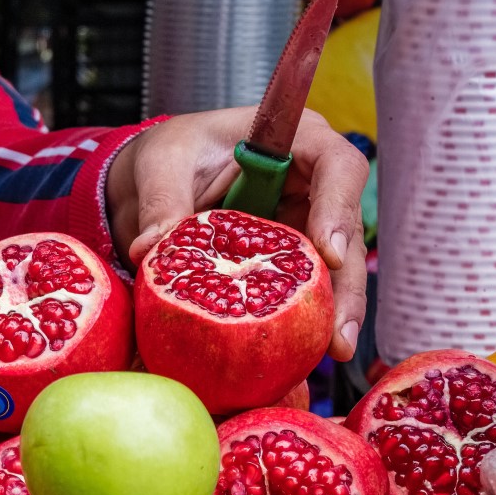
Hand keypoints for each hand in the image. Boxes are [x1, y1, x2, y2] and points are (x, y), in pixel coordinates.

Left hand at [107, 107, 369, 360]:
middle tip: (338, 333)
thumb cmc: (172, 152)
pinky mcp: (291, 257)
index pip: (336, 166)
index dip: (339, 207)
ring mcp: (308, 222)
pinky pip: (302, 289)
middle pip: (345, 231)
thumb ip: (162, 201)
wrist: (162, 176)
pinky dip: (301, 319)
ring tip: (332, 352)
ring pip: (334, 269)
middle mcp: (313, 183)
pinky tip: (300, 355)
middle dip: (345, 284)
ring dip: (333, 311)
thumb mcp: (161, 165)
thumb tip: (149, 251)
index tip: (326, 254)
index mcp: (294, 140)